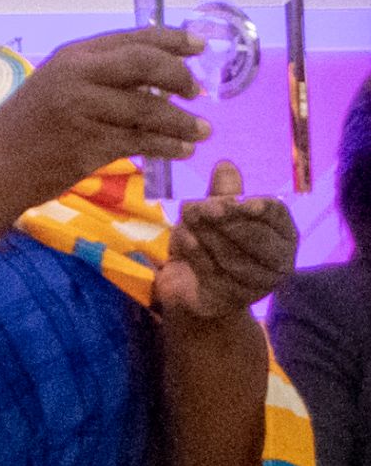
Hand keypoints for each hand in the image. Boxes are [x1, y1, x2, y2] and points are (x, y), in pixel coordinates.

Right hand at [0, 27, 209, 214]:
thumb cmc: (25, 129)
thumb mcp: (55, 85)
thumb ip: (96, 75)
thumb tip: (151, 76)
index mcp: (73, 56)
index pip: (133, 38)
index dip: (173, 40)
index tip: (199, 47)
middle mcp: (79, 76)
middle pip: (145, 64)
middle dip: (179, 75)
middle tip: (197, 91)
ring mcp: (83, 111)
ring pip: (149, 109)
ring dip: (182, 121)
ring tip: (202, 130)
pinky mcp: (89, 146)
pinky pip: (141, 142)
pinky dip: (167, 147)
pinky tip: (182, 150)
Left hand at [154, 161, 297, 318]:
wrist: (191, 285)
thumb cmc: (210, 241)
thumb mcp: (213, 213)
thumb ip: (222, 193)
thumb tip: (225, 166)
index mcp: (283, 234)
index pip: (277, 216)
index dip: (258, 207)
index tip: (240, 201)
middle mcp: (278, 262)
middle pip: (257, 238)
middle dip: (225, 220)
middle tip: (197, 206)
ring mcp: (257, 285)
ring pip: (233, 256)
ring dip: (206, 235)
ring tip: (185, 220)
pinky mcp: (231, 299)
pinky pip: (213, 273)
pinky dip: (196, 253)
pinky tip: (183, 239)